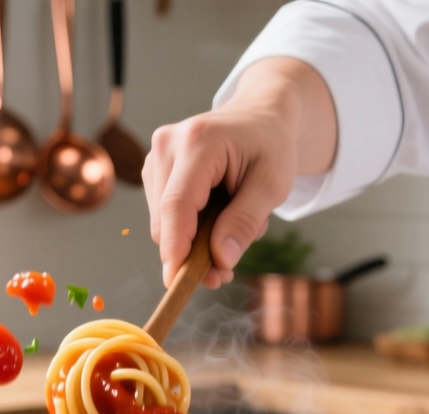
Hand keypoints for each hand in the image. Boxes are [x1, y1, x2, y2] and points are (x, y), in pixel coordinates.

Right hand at [143, 57, 334, 287]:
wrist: (261, 116)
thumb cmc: (271, 146)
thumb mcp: (273, 185)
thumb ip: (246, 221)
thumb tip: (220, 259)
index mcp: (198, 142)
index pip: (177, 204)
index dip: (176, 246)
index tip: (176, 280)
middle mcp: (167, 144)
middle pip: (166, 219)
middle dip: (193, 252)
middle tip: (228, 269)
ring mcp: (156, 155)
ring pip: (163, 222)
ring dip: (196, 238)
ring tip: (234, 221)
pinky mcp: (155, 168)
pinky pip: (166, 214)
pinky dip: (190, 226)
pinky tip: (218, 213)